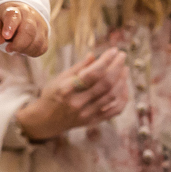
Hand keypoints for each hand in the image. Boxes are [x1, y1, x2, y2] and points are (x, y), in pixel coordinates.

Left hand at [0, 2, 48, 55]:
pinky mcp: (46, 34)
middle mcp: (31, 15)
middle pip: (29, 31)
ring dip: (24, 50)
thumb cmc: (5, 18)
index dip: (10, 27)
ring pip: (37, 42)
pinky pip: (42, 48)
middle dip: (18, 44)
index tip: (6, 36)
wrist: (21, 12)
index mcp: (15, 10)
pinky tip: (24, 49)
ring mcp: (41, 25)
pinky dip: (32, 52)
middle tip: (8, 48)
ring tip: (15, 48)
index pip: (14, 16)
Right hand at [15, 48, 129, 140]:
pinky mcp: (93, 121)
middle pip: (105, 84)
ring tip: (124, 69)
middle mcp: (77, 103)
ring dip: (122, 80)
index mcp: (66, 89)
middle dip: (117, 67)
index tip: (114, 50)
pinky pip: (115, 110)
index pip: (92, 74)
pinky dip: (123, 98)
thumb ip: (78, 68)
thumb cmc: (52, 95)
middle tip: (122, 56)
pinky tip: (124, 86)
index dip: (106, 61)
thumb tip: (95, 55)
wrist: (46, 120)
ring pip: (112, 96)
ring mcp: (86, 114)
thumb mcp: (59, 79)